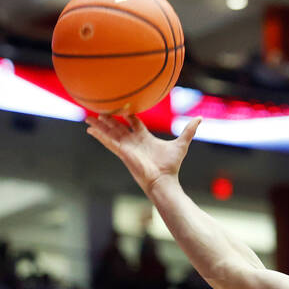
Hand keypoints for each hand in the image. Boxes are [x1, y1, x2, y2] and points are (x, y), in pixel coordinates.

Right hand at [85, 114, 200, 196]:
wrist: (164, 180)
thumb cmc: (171, 165)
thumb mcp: (182, 143)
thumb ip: (189, 130)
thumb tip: (200, 118)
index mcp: (145, 138)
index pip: (134, 124)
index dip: (130, 115)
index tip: (125, 108)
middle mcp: (134, 142)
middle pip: (118, 127)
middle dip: (109, 119)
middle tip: (100, 111)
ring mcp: (127, 147)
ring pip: (110, 133)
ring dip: (99, 125)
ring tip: (88, 118)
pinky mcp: (122, 152)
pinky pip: (108, 141)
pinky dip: (99, 135)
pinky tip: (90, 130)